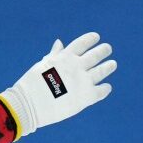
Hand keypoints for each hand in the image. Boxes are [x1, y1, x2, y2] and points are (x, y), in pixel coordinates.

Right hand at [0, 32, 115, 136]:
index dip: (90, 39)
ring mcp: (83, 80)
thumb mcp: (43, 65)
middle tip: (108, 48)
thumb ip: (54, 55)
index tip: (96, 37)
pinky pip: (101, 91)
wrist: (29, 105)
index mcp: (65, 57)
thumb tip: (60, 42)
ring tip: (113, 64)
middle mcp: (76, 66)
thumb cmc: (31, 85)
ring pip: (102, 70)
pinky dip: (105, 89)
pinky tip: (107, 87)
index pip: (82, 43)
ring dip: (108, 66)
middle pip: (95, 55)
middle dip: (103, 50)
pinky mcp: (86, 96)